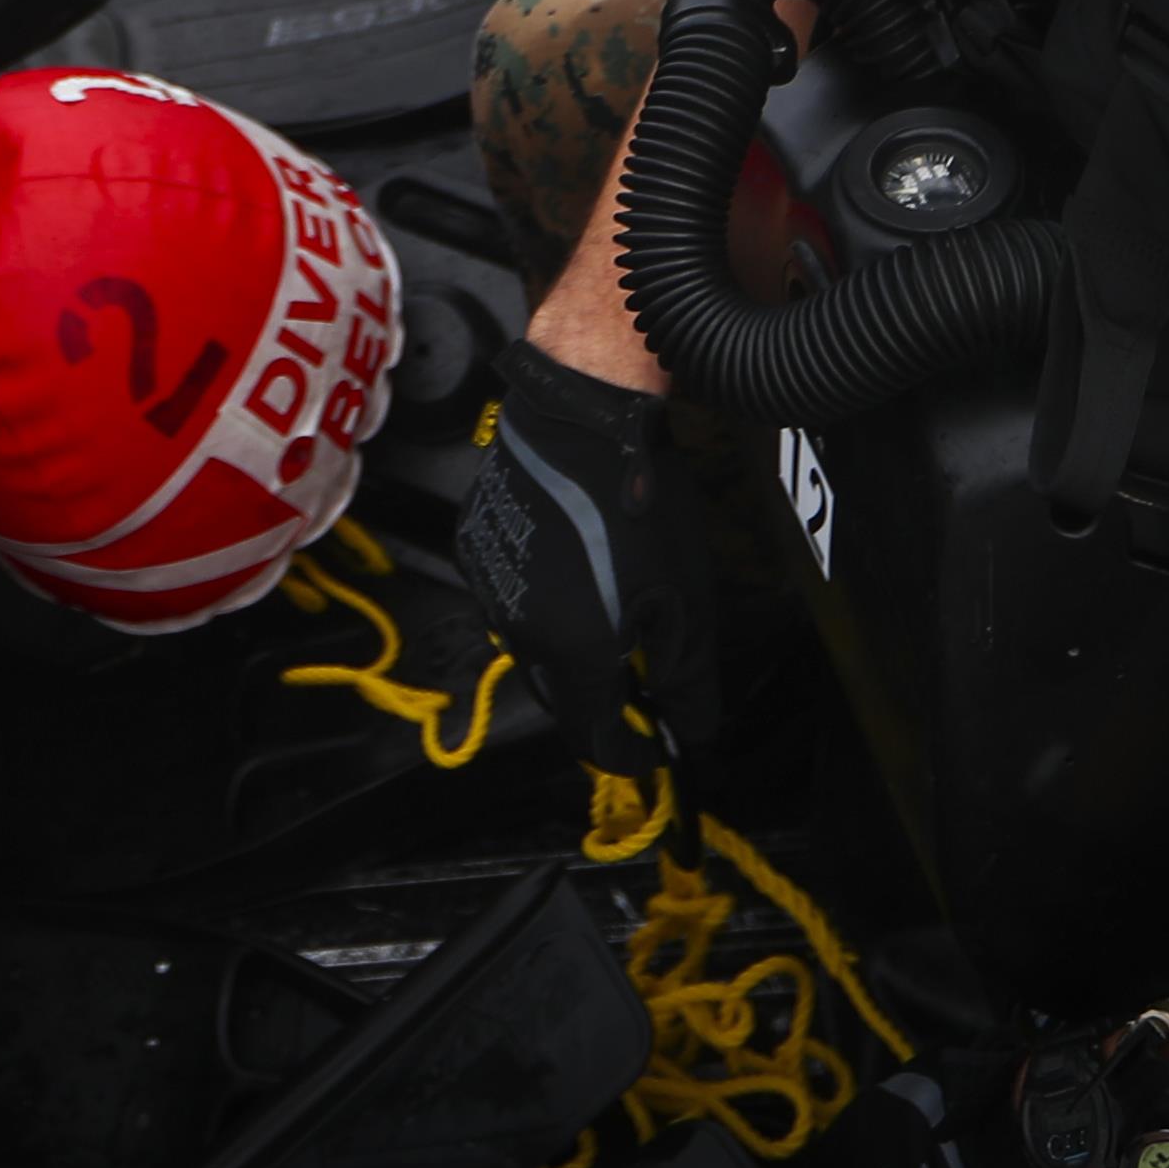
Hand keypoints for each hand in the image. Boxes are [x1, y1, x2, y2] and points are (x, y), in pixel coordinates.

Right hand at [452, 337, 715, 799]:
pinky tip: (576, 568)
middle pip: (561, 697)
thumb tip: (694, 733)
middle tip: (644, 681)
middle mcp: (517, 631)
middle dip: (604, 702)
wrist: (579, 413)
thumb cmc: (637, 500)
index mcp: (571, 654)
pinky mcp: (474, 546)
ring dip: (571, 649)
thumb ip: (688, 679)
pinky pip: (508, 598)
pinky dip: (542, 603)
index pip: (595, 739)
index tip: (655, 748)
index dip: (631, 755)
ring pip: (532, 647)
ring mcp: (488, 587)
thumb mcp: (684, 599)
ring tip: (614, 612)